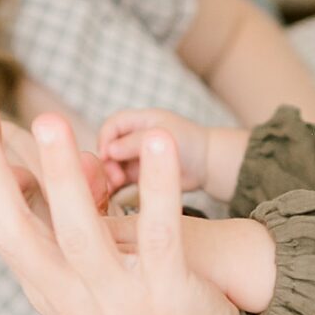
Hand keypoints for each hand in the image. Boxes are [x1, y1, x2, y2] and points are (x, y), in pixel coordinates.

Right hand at [0, 101, 314, 314]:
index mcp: (47, 290)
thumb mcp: (82, 300)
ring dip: (63, 176)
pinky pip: (159, 235)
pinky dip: (158, 187)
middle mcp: (71, 297)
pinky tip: (161, 144)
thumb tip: (37, 183)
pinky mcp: (168, 297)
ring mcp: (118, 300)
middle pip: (16, 232)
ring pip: (80, 233)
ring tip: (50, 121)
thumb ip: (58, 250)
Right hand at [98, 107, 214, 193]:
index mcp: (139, 120)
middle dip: (107, 161)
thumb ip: (136, 143)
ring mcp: (134, 156)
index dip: (105, 139)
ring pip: (111, 165)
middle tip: (115, 177)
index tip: (106, 156)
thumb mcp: (164, 136)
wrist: (208, 164)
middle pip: (108, 147)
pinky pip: (120, 180)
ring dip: (109, 175)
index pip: (112, 125)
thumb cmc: (190, 142)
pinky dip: (114, 187)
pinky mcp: (138, 175)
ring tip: (116, 186)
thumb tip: (109, 151)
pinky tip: (114, 194)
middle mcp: (133, 137)